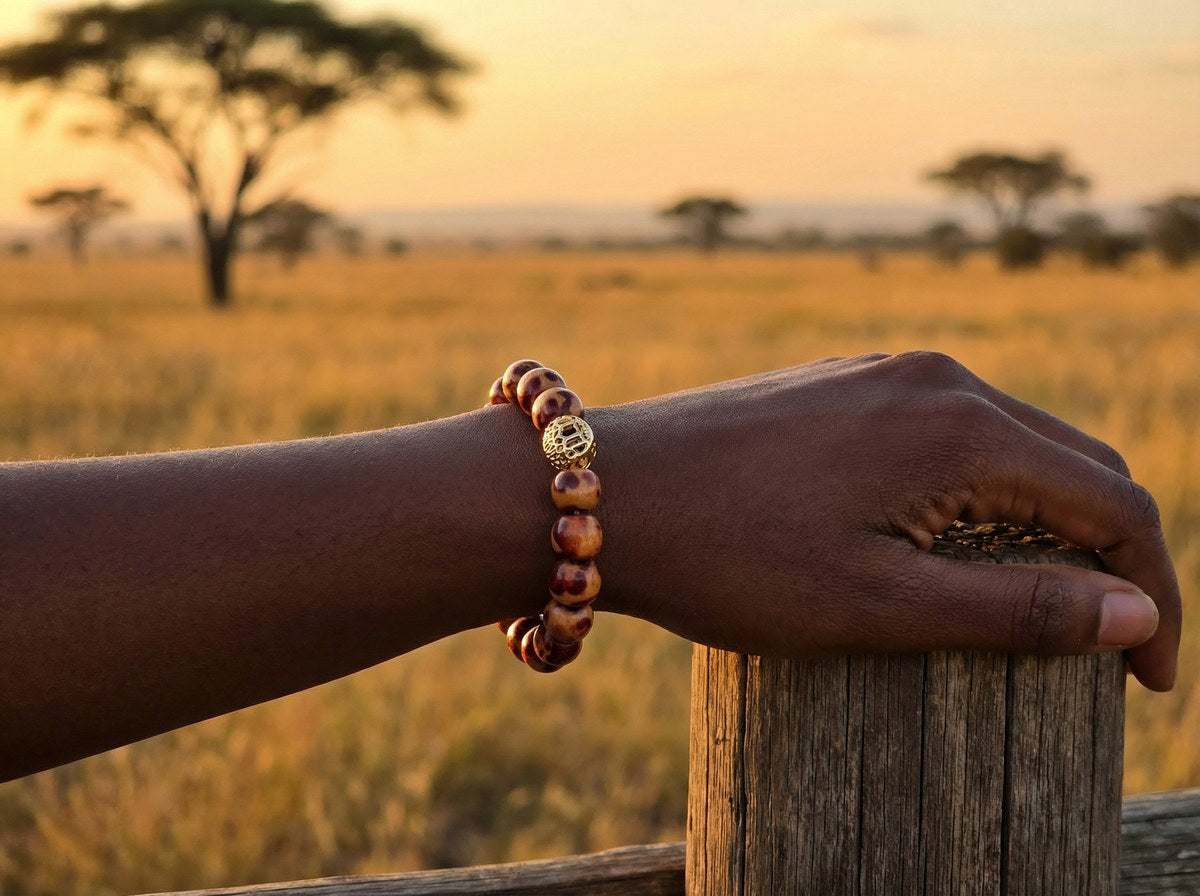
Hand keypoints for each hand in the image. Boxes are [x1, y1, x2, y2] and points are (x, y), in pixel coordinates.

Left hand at [597, 352, 1179, 690]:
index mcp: (960, 427)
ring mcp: (883, 374)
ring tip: (1041, 605)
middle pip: (1074, 466)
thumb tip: (1131, 615)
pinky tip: (958, 543)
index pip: (1113, 504)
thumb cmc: (729, 556)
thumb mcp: (875, 603)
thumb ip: (1013, 609)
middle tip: (1109, 647)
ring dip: (1047, 524)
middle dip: (1111, 556)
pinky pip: (947, 435)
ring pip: (1012, 447)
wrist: (603, 492)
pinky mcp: (842, 388)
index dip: (1150, 594)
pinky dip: (984, 493)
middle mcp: (935, 380)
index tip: (1147, 679)